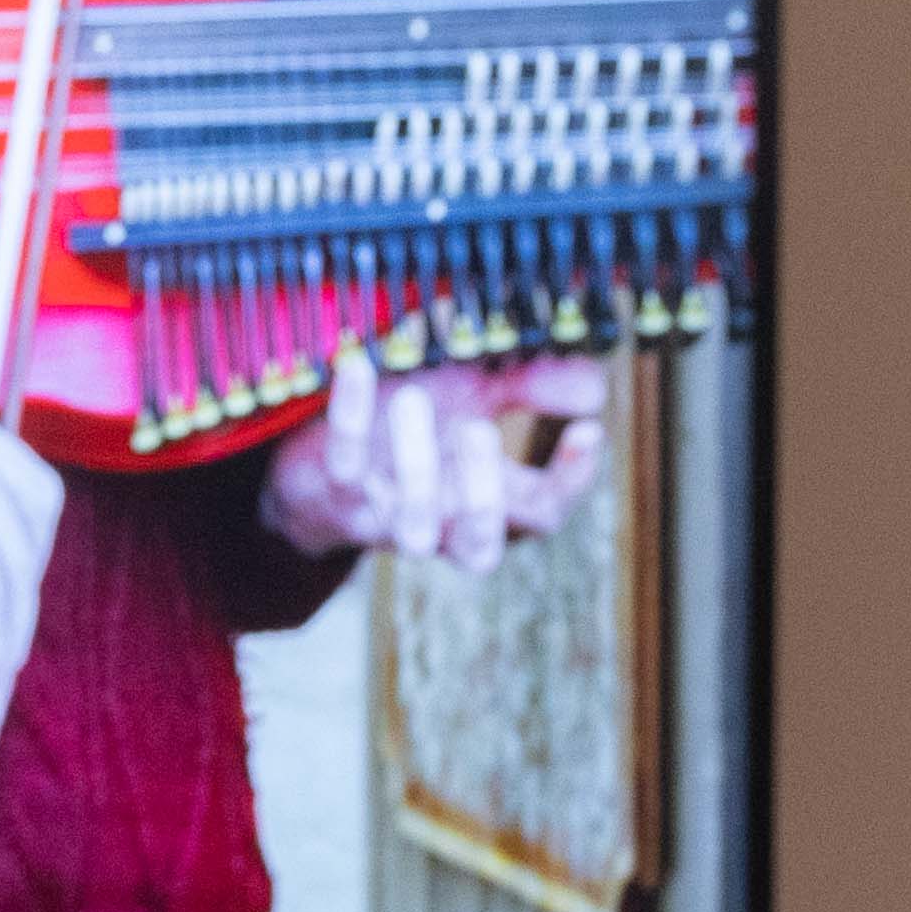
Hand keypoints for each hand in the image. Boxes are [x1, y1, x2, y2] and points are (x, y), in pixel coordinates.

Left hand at [257, 343, 620, 570]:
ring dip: (415, 466)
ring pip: (412, 527)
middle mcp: (441, 519)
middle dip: (483, 496)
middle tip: (479, 430)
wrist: (316, 444)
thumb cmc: (410, 420)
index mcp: (483, 496)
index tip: (586, 429)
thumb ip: (528, 385)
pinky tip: (357, 366)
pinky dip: (349, 418)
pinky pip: (345, 471)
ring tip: (413, 397)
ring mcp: (386, 515)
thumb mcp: (474, 392)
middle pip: (479, 546)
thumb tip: (594, 386)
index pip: (542, 514)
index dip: (570, 482)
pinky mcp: (334, 496)